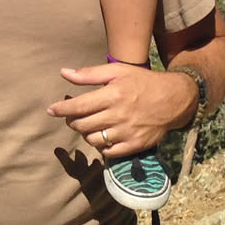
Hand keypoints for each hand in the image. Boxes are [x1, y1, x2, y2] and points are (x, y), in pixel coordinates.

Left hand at [48, 60, 195, 155]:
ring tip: (88, 125)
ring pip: (93, 140)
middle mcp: (118, 115)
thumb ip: (89, 74)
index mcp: (112, 95)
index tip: (51, 110)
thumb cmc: (142, 82)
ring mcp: (127, 132)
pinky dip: (101, 146)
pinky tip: (103, 136)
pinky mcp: (135, 145)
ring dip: (85, 134)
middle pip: (82, 125)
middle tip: (73, 116)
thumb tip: (64, 73)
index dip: (61, 110)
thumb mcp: (117, 71)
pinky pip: (108, 152)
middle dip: (72, 121)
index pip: (78, 107)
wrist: (173, 99)